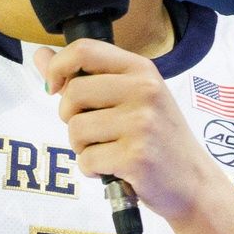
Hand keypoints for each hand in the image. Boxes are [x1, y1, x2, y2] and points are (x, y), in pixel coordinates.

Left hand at [33, 39, 230, 222]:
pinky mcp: (136, 157)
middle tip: (93, 132)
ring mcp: (141, 123)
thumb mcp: (132, 97)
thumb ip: (86, 76)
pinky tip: (114, 169)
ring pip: (76, 129)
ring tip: (108, 151)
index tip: (55, 88)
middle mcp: (144, 90)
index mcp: (141, 69)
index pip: (84, 50)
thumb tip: (40, 55)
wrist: (194, 183)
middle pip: (72, 94)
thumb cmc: (159, 138)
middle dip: (70, 118)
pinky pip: (86, 160)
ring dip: (82, 147)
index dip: (58, 67)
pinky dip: (92, 170)